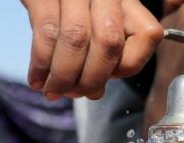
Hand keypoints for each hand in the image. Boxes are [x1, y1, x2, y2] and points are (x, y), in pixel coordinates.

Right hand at [22, 0, 164, 98]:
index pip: (147, 36)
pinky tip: (37, 77)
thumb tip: (96, 90)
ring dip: (63, 75)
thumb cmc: (71, 4)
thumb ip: (111, 46)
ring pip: (77, 39)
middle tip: (74, 92)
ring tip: (52, 89)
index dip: (126, 67)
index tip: (106, 81)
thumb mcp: (103, 16)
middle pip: (109, 42)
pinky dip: (41, 62)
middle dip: (90, 79)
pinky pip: (46, 31)